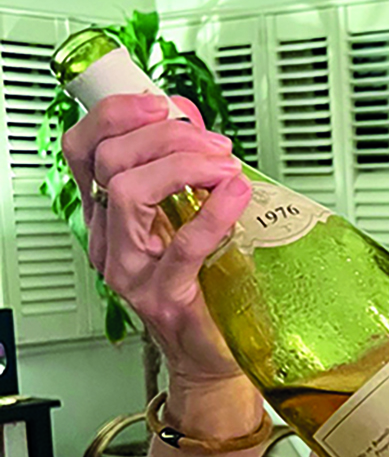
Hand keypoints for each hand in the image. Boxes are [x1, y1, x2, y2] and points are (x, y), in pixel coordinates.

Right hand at [62, 93, 253, 386]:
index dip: (116, 114)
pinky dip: (214, 211)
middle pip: (109, 161)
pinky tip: (236, 193)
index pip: (84, 148)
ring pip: (128, 192)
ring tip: (226, 168)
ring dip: (184, 165)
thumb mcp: (190, 214)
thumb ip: (184, 166)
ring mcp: (132, 270)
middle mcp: (111, 239)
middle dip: (167, 137)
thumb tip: (190, 117)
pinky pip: (182, 245)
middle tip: (215, 145)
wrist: (216, 353)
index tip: (161, 103)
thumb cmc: (205, 284)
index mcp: (109, 213)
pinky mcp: (165, 297)